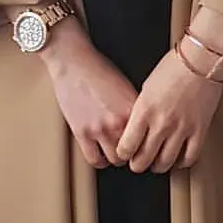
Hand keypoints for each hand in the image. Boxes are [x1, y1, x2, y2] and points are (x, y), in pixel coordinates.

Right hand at [40, 20, 137, 168]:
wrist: (73, 61)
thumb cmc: (98, 68)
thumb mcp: (127, 87)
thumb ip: (136, 108)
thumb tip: (144, 126)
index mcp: (135, 108)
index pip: (150, 138)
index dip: (149, 143)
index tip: (147, 145)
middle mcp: (119, 121)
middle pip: (135, 152)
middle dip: (134, 153)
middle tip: (132, 151)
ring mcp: (100, 129)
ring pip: (116, 160)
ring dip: (117, 158)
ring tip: (116, 153)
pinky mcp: (82, 133)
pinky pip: (95, 159)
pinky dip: (100, 161)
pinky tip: (101, 155)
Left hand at [117, 49, 222, 173]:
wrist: (201, 59)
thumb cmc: (174, 67)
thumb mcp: (146, 88)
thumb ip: (140, 112)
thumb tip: (134, 131)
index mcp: (144, 111)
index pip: (126, 146)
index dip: (123, 154)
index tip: (125, 153)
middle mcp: (161, 123)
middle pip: (143, 160)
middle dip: (137, 164)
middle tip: (138, 162)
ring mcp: (182, 128)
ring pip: (165, 163)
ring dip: (158, 166)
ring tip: (157, 162)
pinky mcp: (200, 130)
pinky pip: (189, 157)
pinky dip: (181, 163)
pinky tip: (178, 159)